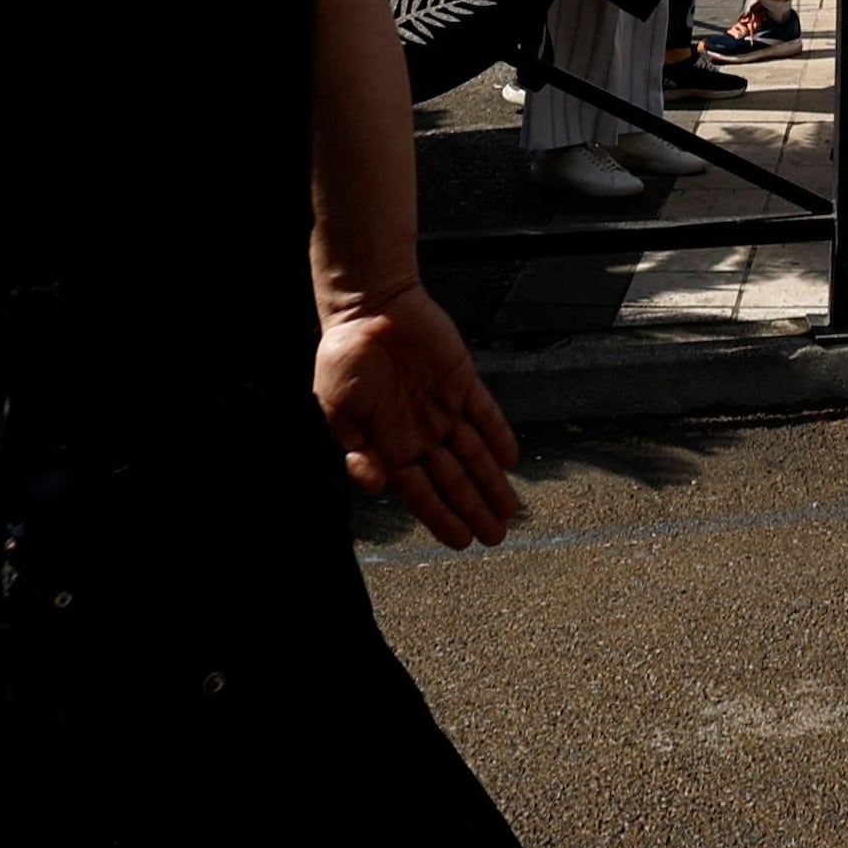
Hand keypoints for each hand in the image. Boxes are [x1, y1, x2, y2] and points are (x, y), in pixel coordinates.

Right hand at [316, 287, 520, 549]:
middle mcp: (421, 431)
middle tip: (496, 537)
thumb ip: (356, 448)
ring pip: (474, 453)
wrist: (367, 305)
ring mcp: (443, 407)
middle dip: (474, 509)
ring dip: (492, 482)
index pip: (422, 491)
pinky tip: (510, 459)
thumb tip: (374, 484)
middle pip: (454, 480)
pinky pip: (485, 413)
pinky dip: (498, 435)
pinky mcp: (461, 380)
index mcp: (390, 444)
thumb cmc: (345, 356)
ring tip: (509, 510)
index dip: (441, 517)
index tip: (462, 542)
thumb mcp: (337, 408)